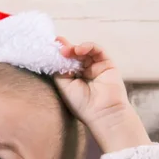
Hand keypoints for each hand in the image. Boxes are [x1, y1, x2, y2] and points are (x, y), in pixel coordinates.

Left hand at [53, 37, 150, 151]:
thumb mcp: (64, 86)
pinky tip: (79, 49)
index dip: (59, 55)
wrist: (102, 112)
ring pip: (85, 51)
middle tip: (58, 46)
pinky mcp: (107, 64)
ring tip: (67, 50)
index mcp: (74, 78)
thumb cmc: (82, 104)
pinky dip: (88, 47)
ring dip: (75, 48)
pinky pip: (98, 50)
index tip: (51, 47)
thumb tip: (55, 55)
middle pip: (75, 55)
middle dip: (66, 49)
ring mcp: (96, 67)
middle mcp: (85, 72)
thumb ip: (59, 70)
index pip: (66, 62)